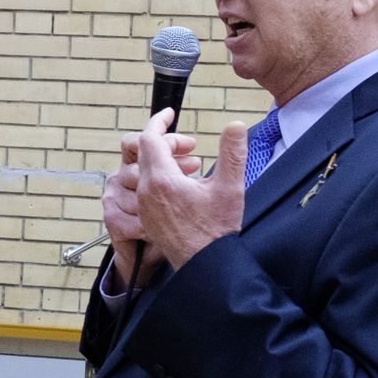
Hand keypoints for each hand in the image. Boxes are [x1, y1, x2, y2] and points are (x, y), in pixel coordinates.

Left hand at [131, 111, 247, 270]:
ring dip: (163, 160)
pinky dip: (159, 177)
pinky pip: (144, 187)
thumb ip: (232, 152)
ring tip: (192, 166)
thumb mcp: (231, 187)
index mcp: (161, 180)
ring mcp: (142, 205)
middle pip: (145, 151)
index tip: (171, 113)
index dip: (159, 121)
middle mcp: (145, 191)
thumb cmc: (217, 229)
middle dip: (168, 141)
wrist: (204, 264)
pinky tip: (183, 183)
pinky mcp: (145, 216)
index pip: (149, 138)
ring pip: (142, 169)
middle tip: (192, 146)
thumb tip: (235, 124)